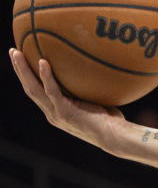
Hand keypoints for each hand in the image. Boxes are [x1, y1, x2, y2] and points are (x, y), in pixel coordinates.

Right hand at [9, 51, 125, 150]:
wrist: (115, 136)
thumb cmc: (111, 120)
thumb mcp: (95, 100)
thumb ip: (88, 87)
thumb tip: (94, 64)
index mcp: (56, 110)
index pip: (36, 91)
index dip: (27, 76)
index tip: (22, 59)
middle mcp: (52, 113)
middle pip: (29, 88)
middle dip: (19, 70)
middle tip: (12, 51)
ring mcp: (56, 114)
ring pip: (33, 89)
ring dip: (23, 70)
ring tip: (16, 53)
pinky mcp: (65, 112)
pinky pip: (52, 91)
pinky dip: (46, 76)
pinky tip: (42, 61)